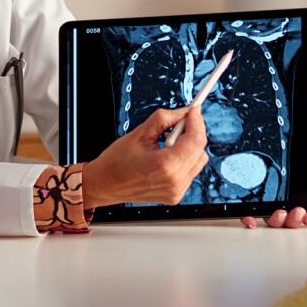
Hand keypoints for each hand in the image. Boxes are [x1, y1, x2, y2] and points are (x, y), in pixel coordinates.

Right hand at [82, 106, 207, 207]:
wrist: (105, 184)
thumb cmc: (116, 162)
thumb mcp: (140, 133)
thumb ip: (164, 119)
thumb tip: (183, 113)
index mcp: (166, 165)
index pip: (196, 139)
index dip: (197, 121)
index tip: (194, 111)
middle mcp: (175, 181)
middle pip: (201, 150)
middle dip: (193, 133)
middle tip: (179, 123)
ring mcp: (176, 191)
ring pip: (198, 161)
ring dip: (189, 147)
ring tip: (168, 143)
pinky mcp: (175, 195)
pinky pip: (190, 172)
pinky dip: (184, 160)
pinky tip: (167, 156)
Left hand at [240, 118, 306, 227]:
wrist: (261, 116)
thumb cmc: (292, 126)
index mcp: (299, 186)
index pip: (305, 207)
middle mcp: (281, 194)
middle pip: (286, 217)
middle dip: (293, 221)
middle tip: (297, 211)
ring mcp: (263, 194)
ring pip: (269, 217)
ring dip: (275, 221)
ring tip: (280, 212)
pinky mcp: (245, 191)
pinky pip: (246, 210)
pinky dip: (248, 218)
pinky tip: (251, 219)